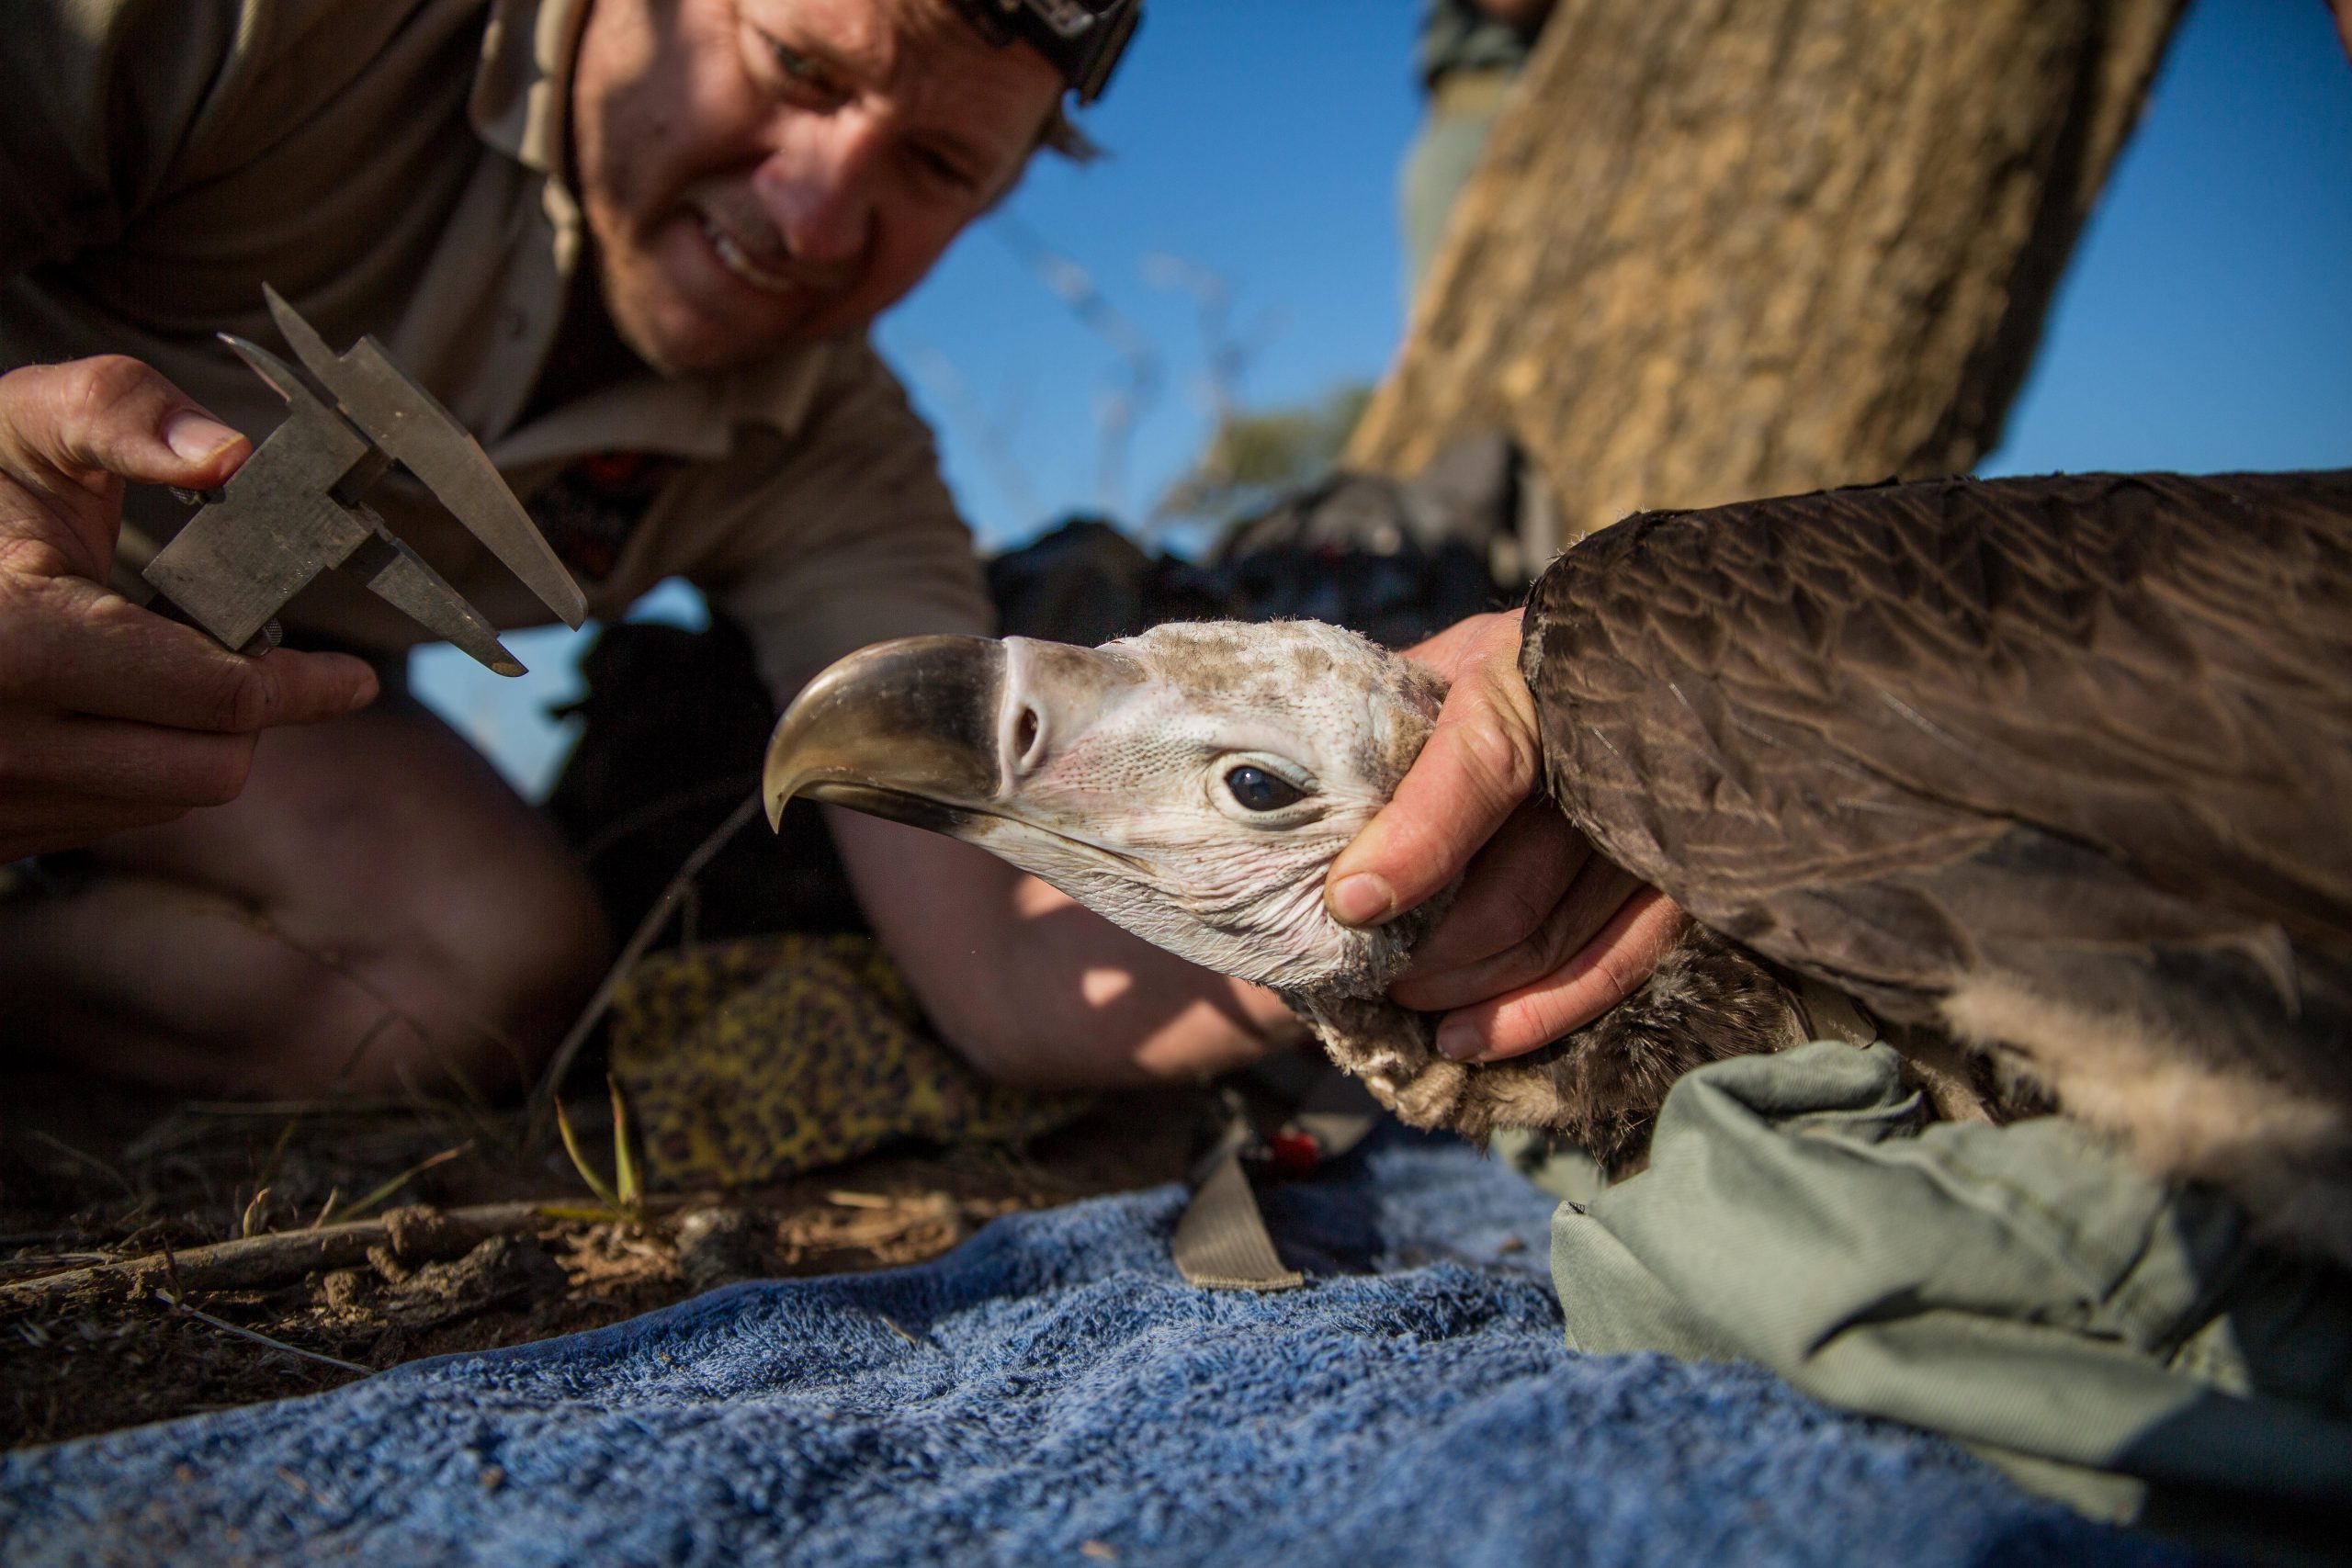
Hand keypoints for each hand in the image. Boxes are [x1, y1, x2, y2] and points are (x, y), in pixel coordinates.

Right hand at [0, 356, 379, 859]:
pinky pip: (103, 818)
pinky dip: (128, 766)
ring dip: (186, 739)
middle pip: (210, 768)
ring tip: (152, 664)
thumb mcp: (23, 423)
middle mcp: (2, 743)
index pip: (220, 698)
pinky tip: (101, 702)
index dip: (304, 683)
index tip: (352, 676)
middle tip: (239, 651)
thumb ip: (123, 414)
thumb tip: (228, 457)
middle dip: (244, 711)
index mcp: (17, 646)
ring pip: (163, 800)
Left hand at [1323, 608, 1683, 1061]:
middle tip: (1362, 970)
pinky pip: (1616, 964)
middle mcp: (1601, 749)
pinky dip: (1538, 1014)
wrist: (1620, 659)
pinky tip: (1469, 1037)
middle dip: (1425, 949)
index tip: (1350, 903)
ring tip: (1402, 1002)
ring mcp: (1648, 819)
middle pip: (1513, 885)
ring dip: (1466, 989)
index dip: (1416, 844)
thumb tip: (1286, 787)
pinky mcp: (1679, 873)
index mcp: (1527, 677)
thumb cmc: (1493, 671)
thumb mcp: (1434, 670)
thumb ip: (1377, 722)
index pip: (1483, 766)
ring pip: (1553, 938)